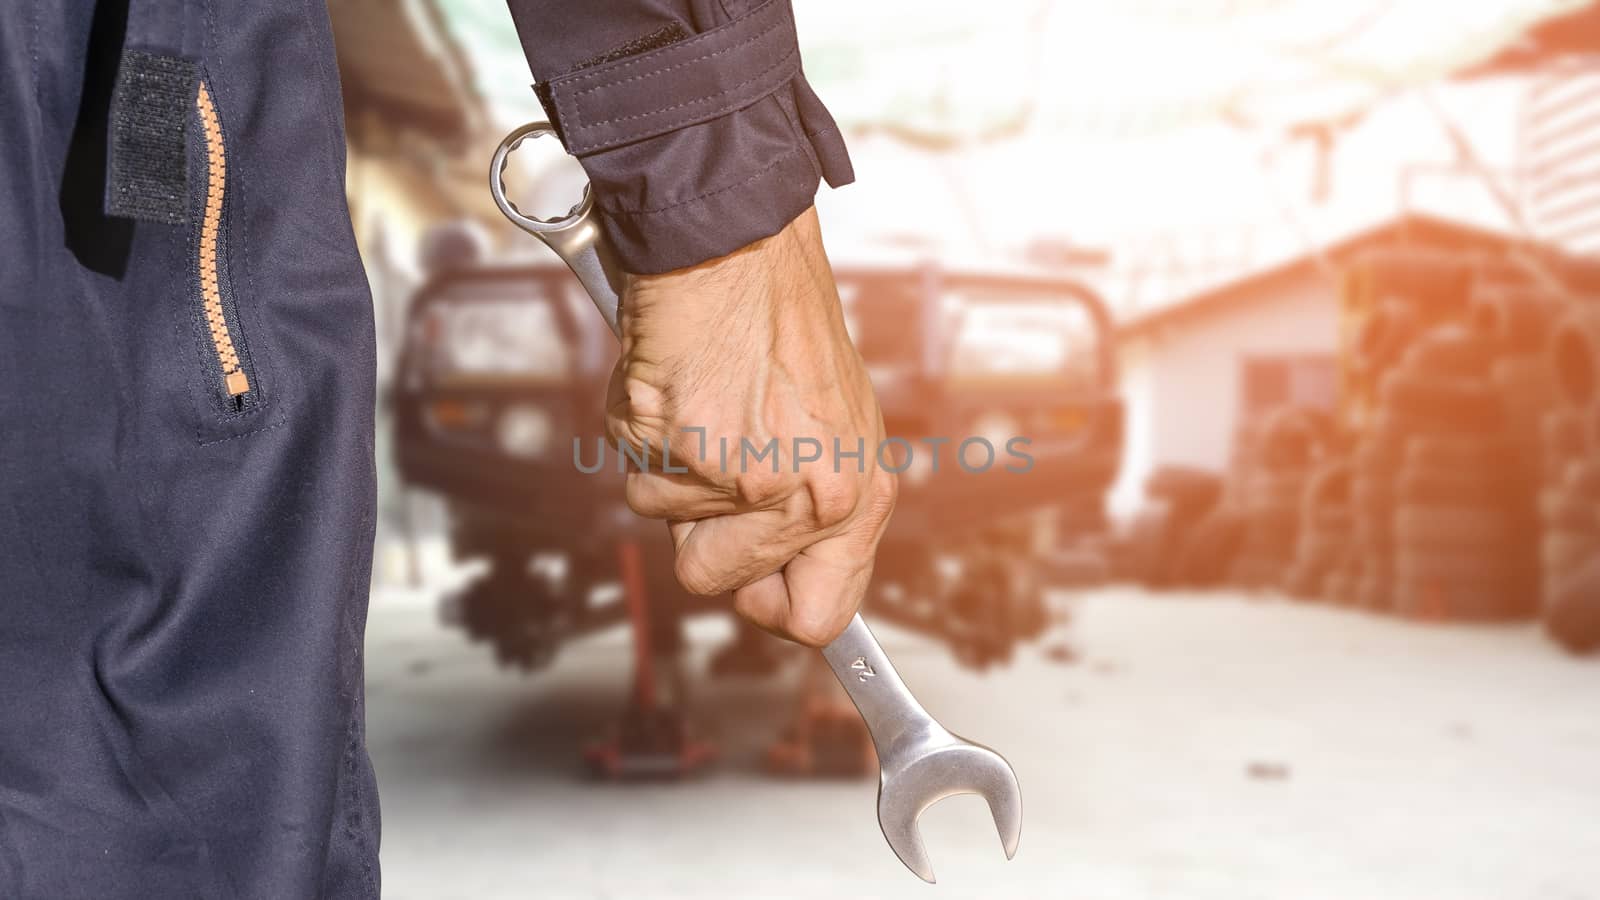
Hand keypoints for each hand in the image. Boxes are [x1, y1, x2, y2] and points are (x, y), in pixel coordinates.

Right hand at [606, 207, 895, 646]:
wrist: (738, 245)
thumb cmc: (780, 324)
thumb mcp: (834, 425)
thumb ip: (812, 510)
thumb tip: (778, 588)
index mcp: (856, 494)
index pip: (817, 616)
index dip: (770, 605)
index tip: (751, 585)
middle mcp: (807, 494)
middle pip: (715, 581)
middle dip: (699, 526)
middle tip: (716, 453)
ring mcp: (741, 473)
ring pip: (662, 523)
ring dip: (669, 467)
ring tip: (703, 403)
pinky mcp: (680, 444)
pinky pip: (634, 469)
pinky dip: (642, 428)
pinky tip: (678, 383)